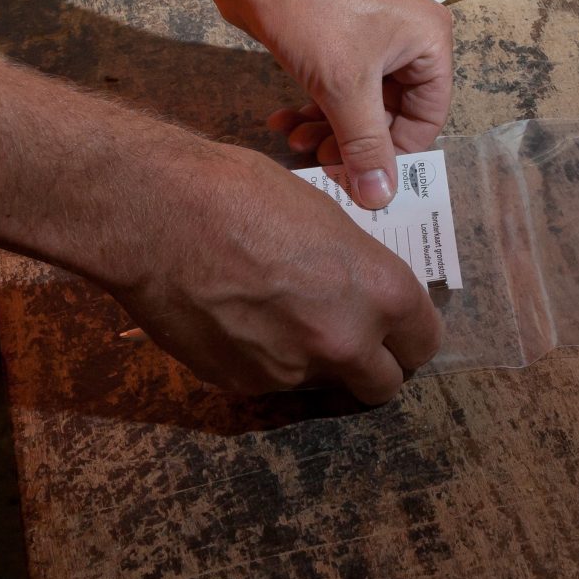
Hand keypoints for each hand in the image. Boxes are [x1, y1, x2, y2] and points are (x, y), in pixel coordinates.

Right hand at [117, 144, 442, 401]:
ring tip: (276, 313)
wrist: (154, 215)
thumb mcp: (322, 215)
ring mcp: (292, 371)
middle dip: (373, 365)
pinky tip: (236, 319)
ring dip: (312, 360)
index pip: (424, 342)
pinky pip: (270, 381)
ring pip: (322, 383)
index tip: (397, 328)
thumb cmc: (238, 191)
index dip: (410, 335)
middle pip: (384, 386)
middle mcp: (344, 342)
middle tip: (349, 338)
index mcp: (379, 292)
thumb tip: (355, 288)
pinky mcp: (242, 384)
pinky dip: (264, 359)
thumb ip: (353, 267)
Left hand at [212, 0, 452, 209]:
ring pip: (358, 102)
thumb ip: (365, 147)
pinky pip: (337, 85)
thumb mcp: (343, 88)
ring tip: (295, 143)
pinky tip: (283, 121)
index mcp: (429, 40)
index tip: (355, 175)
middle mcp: (408, 36)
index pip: (426, 118)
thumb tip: (380, 199)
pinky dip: (313, 107)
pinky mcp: (338, 35)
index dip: (391, 153)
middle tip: (318, 162)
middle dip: (351, 141)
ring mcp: (372, 34)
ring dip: (327, 128)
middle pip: (390, 113)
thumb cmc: (308, 9)